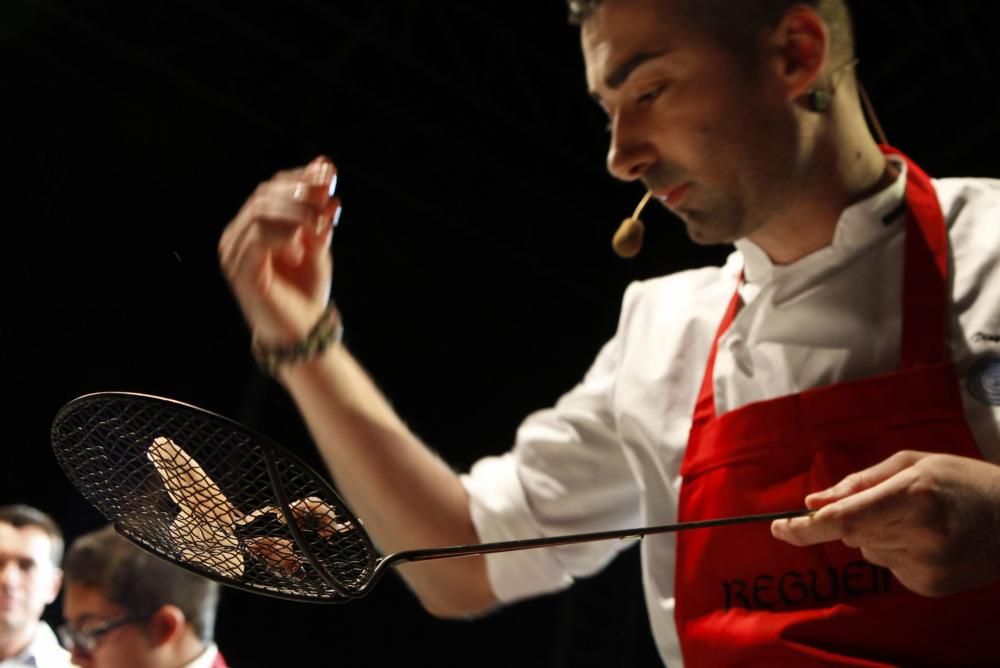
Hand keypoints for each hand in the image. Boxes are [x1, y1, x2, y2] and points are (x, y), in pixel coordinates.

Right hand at [218, 156, 340, 346]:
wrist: (302, 331)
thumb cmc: (307, 288)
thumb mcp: (319, 240)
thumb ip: (319, 207)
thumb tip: (325, 164)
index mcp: (254, 224)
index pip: (272, 188)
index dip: (300, 178)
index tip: (329, 173)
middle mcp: (238, 234)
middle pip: (264, 195)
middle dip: (300, 192)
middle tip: (327, 198)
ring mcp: (234, 252)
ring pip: (260, 212)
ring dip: (295, 212)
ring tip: (321, 224)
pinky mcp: (238, 271)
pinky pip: (256, 239)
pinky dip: (282, 234)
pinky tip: (300, 242)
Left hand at [771, 450, 999, 595]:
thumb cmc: (963, 482)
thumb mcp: (913, 464)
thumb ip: (859, 483)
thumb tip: (814, 502)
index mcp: (912, 497)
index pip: (843, 519)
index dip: (805, 527)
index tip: (778, 528)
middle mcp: (918, 535)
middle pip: (850, 534)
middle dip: (848, 520)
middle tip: (877, 506)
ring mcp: (926, 566)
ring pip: (867, 550)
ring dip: (876, 534)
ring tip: (918, 520)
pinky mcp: (930, 586)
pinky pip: (888, 566)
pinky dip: (895, 551)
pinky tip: (926, 540)